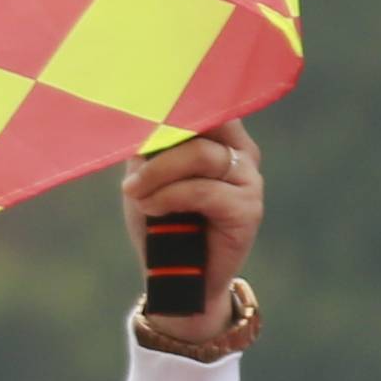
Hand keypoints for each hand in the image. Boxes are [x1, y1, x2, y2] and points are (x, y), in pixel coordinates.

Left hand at [118, 115, 264, 307]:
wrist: (175, 278)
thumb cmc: (161, 222)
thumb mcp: (148, 174)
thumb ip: (151, 143)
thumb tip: (142, 113)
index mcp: (222, 137)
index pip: (206, 102)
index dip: (175, 104)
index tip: (144, 111)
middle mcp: (241, 152)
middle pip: (201, 124)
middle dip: (158, 147)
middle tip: (131, 177)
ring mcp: (249, 179)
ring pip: (200, 155)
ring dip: (158, 175)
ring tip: (136, 195)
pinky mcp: (249, 208)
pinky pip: (204, 189)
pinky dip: (169, 196)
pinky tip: (152, 208)